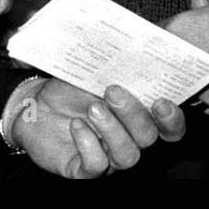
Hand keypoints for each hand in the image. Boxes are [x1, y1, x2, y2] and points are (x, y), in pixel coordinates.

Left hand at [6, 79, 185, 177]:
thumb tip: (139, 39)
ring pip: (127, 156)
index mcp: (140, 116)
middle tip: (112, 90)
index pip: (171, 127)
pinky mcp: (84, 170)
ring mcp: (109, 157)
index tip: (161, 100)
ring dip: (112, 130)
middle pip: (148, 137)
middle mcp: (130, 140)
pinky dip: (88, 145)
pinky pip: (96, 166)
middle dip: (133, 113)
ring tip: (92, 108)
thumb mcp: (96, 71)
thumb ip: (120, 64)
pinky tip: (76, 126)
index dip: (172, 119)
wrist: (35, 106)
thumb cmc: (72, 88)